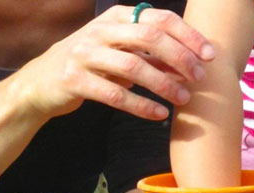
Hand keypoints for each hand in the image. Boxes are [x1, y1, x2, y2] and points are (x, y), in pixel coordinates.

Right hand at [16, 5, 213, 120]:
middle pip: (149, 37)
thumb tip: (195, 62)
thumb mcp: (122, 51)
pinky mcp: (74, 80)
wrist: (43, 82)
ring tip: (184, 99)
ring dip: (164, 85)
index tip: (210, 55)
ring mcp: (84, 54)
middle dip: (180, 58)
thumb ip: (153, 53)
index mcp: (116, 17)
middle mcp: (100, 30)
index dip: (188, 35)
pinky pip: (114, 95)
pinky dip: (141, 106)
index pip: (159, 19)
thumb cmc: (94, 65)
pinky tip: (160, 114)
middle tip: (200, 78)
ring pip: (133, 66)